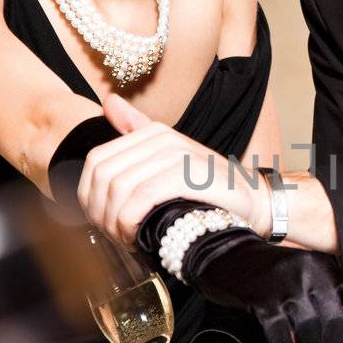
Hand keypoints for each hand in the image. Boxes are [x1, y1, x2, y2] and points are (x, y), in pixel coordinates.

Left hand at [76, 93, 264, 245]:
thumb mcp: (169, 160)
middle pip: (103, 176)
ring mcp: (177, 154)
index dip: (89, 196)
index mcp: (152, 132)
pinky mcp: (189, 175)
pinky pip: (142, 197)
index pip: (95, 161)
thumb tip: (109, 103)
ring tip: (127, 240)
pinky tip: (137, 238)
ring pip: (119, 188)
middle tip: (113, 236)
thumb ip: (138, 132)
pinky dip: (131, 222)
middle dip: (100, 213)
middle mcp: (162, 138)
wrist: (252, 202)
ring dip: (115, 222)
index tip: (102, 222)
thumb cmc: (207, 188)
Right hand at [179, 223, 342, 342]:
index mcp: (330, 269)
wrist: (229, 255)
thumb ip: (335, 315)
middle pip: (335, 325)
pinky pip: (281, 339)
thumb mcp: (308, 286)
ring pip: (308, 336)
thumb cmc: (274, 275)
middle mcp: (313, 274)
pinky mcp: (263, 299)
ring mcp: (287, 285)